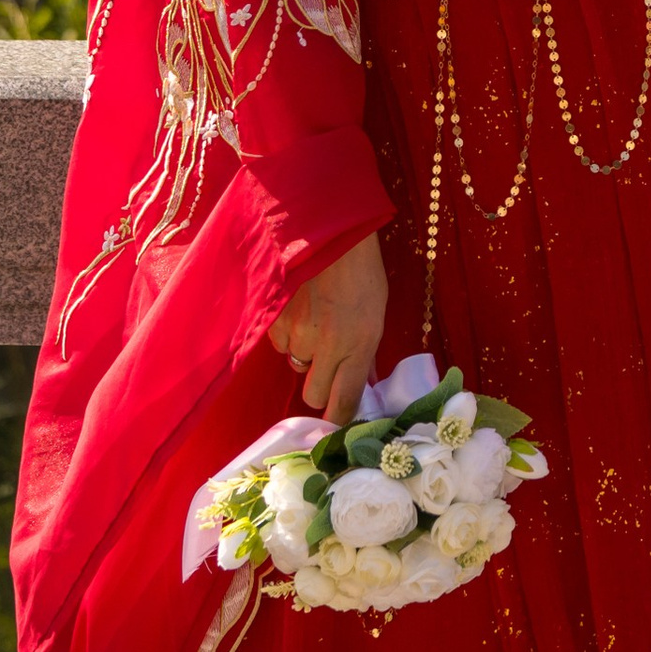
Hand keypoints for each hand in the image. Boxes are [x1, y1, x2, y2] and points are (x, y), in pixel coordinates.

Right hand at [269, 233, 388, 424]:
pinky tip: (298, 311)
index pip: (344, 402)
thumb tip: (358, 377)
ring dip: (304, 355)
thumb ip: (364, 349)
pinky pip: (279, 344)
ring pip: (295, 366)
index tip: (338, 420)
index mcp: (359, 344)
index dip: (340, 417)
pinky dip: (288, 335)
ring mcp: (297, 334)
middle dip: (320, 387)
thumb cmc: (361, 268)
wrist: (327, 231)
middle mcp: (327, 346)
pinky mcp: (274, 320)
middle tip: (327, 366)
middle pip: (313, 395)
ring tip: (315, 324)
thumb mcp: (376, 311)